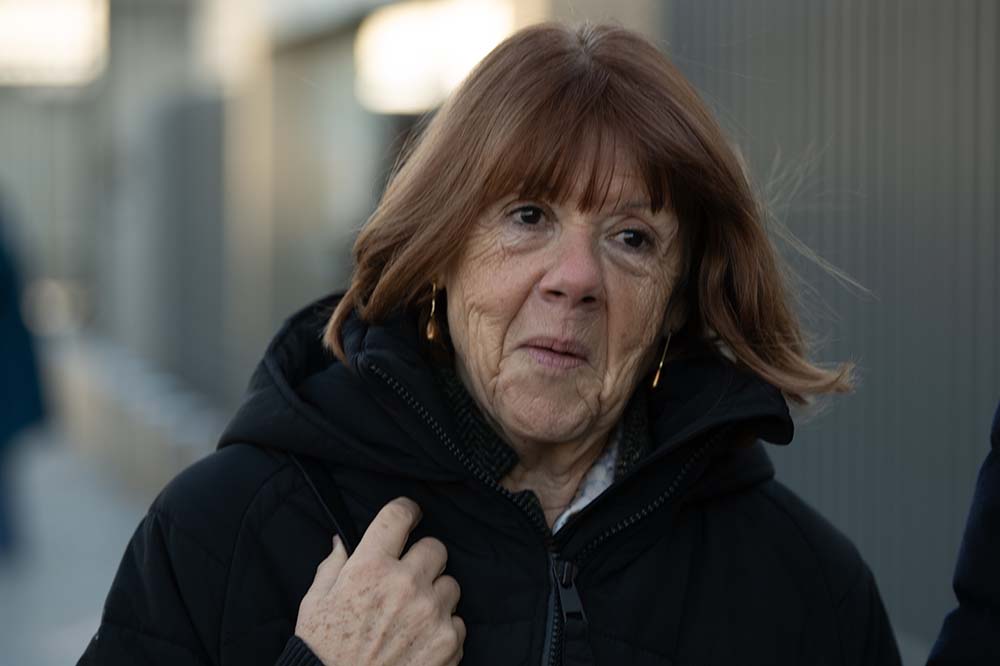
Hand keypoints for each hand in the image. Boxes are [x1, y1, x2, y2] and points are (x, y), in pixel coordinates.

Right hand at [294, 497, 464, 665]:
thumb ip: (332, 567)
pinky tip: (419, 642)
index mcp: (369, 568)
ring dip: (435, 596)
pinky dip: (443, 630)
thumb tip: (341, 542)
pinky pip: (457, 622)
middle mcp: (405, 585)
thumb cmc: (323, 651)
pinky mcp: (447, 643)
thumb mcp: (314, 604)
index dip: (406, 510)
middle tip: (408, 577)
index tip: (409, 515)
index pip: (398, 515)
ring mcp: (430, 614)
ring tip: (412, 616)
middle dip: (423, 559)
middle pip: (435, 548)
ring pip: (451, 585)